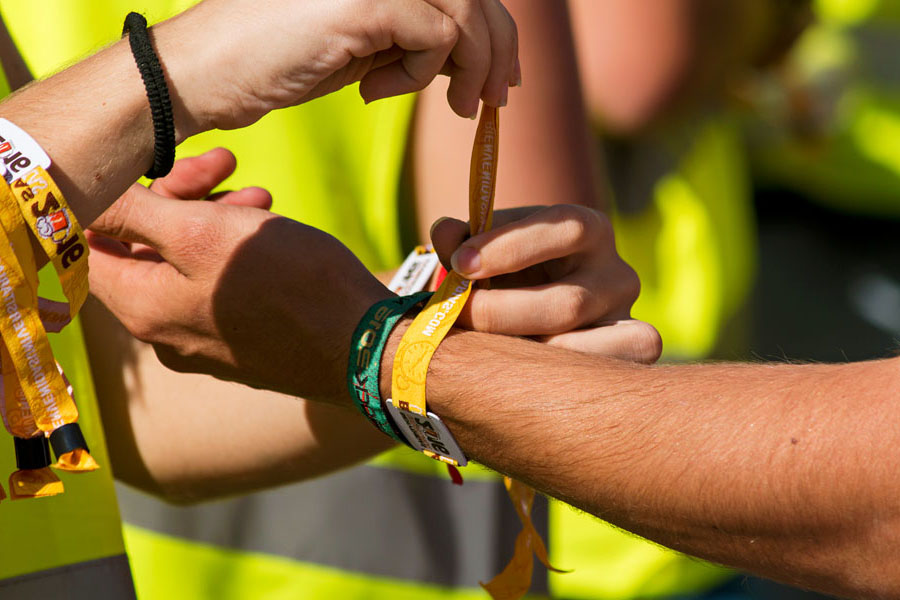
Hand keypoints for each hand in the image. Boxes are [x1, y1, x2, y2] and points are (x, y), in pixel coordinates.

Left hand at [87, 154, 388, 402]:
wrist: (363, 344)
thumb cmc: (287, 283)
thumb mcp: (201, 232)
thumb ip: (135, 215)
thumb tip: (80, 202)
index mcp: (141, 307)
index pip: (91, 243)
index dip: (120, 195)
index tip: (160, 165)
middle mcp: (162, 332)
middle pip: (145, 248)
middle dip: (180, 197)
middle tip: (222, 165)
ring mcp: (203, 342)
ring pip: (186, 263)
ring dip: (214, 218)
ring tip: (259, 194)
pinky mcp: (240, 344)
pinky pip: (219, 286)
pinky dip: (235, 250)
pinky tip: (270, 228)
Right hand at [167, 0, 518, 131]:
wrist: (202, 74)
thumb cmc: (273, 60)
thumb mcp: (362, 43)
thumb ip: (413, 35)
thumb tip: (470, 56)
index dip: (496, 28)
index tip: (501, 78)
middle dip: (497, 52)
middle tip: (494, 101)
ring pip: (466, 14)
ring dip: (469, 70)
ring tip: (455, 109)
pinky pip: (435, 38)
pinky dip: (419, 77)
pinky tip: (374, 92)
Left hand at [430, 205, 661, 362]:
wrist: (524, 310)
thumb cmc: (502, 275)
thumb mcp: (481, 254)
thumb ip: (460, 242)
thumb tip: (445, 232)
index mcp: (588, 229)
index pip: (565, 227)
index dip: (511, 245)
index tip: (461, 263)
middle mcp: (618, 275)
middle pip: (568, 303)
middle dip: (501, 314)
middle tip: (455, 318)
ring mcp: (627, 323)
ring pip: (577, 349)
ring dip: (517, 352)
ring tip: (475, 351)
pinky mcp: (629, 360)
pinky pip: (598, 374)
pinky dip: (551, 377)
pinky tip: (513, 374)